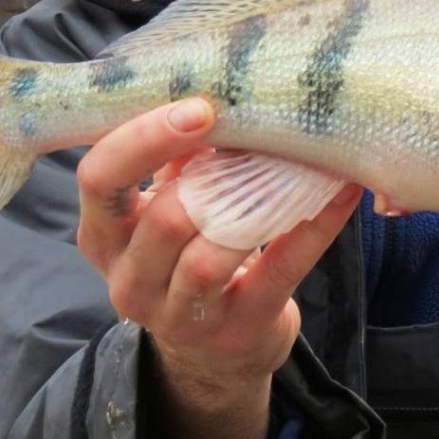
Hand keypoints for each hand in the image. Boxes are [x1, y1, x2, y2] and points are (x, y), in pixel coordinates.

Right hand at [75, 97, 361, 438]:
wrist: (216, 350)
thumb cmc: (187, 253)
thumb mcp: (166, 207)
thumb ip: (177, 161)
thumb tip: (215, 88)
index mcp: (103, 237)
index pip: (98, 180)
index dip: (142, 139)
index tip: (197, 106)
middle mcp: (130, 281)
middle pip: (161, 221)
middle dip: (211, 173)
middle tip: (258, 127)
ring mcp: (181, 316)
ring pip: (212, 256)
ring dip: (261, 201)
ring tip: (301, 156)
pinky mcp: (239, 331)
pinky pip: (279, 270)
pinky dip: (314, 226)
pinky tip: (340, 190)